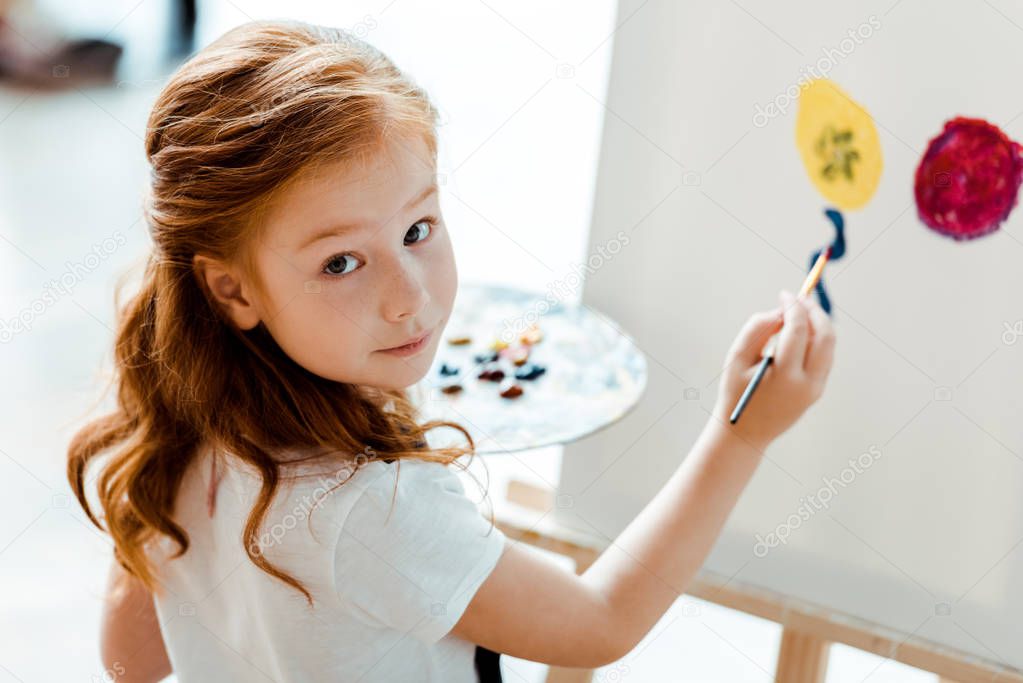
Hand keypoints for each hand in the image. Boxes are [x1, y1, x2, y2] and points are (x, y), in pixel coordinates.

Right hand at [710, 289, 835, 450]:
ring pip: (829, 346)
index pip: (798, 330)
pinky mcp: (817, 391)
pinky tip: (800, 332)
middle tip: (799, 298)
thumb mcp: (736, 359)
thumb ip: (756, 329)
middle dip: (814, 311)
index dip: (793, 307)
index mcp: (784, 376)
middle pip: (825, 336)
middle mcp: (806, 383)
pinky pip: (824, 357)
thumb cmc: (734, 393)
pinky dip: (816, 339)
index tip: (784, 294)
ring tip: (798, 313)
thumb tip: (780, 312)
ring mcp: (815, 389)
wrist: (744, 434)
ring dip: (817, 324)